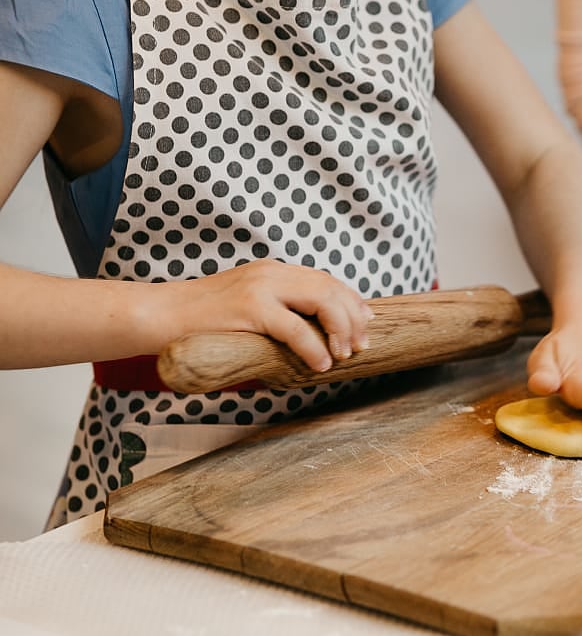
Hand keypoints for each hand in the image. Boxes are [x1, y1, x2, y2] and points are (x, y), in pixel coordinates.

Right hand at [163, 259, 372, 371]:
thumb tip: (314, 339)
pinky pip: (294, 328)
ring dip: (340, 329)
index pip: (325, 280)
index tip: (368, 322)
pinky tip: (321, 363)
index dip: (352, 301)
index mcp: (274, 272)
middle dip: (353, 317)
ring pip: (320, 301)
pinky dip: (314, 347)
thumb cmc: (203, 322)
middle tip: (362, 345)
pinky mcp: (249, 308)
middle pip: (330, 287)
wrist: (159, 315)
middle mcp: (271, 273)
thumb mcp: (248, 310)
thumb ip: (279, 314)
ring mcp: (260, 288)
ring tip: (346, 354)